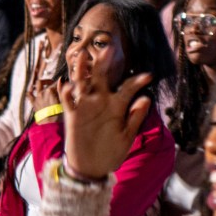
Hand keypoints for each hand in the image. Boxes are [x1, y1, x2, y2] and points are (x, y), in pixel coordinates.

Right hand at [58, 64, 153, 180]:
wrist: (92, 167)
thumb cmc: (111, 152)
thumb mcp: (127, 137)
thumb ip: (135, 118)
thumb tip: (146, 99)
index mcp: (117, 106)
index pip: (128, 89)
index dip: (137, 82)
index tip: (149, 76)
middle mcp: (101, 102)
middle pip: (102, 78)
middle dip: (105, 63)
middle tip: (109, 48)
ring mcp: (86, 107)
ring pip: (83, 83)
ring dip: (82, 70)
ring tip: (83, 56)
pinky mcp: (72, 116)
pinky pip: (68, 102)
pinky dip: (66, 93)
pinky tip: (67, 85)